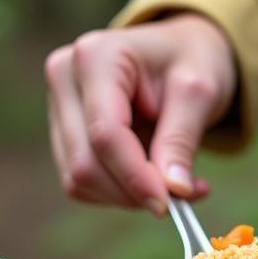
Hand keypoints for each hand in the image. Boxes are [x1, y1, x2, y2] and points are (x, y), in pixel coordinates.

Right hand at [45, 12, 236, 215]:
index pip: (105, 133)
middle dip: (132, 191)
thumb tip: (173, 190)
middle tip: (179, 197)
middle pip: (85, 163)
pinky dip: (120, 194)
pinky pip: (83, 185)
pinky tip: (153, 180)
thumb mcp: (199, 93)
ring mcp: (58, 108)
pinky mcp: (63, 135)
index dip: (135, 176)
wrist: (179, 54)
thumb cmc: (191, 62)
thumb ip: (182, 140)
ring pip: (79, 180)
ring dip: (128, 196)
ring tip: (174, 183)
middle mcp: (65, 78)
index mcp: (96, 57)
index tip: (168, 204)